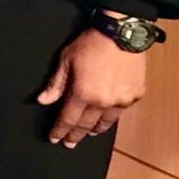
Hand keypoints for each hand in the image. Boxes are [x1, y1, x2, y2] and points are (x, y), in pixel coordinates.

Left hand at [37, 27, 147, 147]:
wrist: (122, 34)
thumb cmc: (90, 44)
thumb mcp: (66, 60)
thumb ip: (56, 83)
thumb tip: (42, 101)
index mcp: (83, 94)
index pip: (68, 119)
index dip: (60, 130)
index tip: (54, 139)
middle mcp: (103, 103)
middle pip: (86, 125)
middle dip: (76, 135)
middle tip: (69, 144)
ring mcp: (121, 101)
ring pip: (106, 122)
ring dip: (95, 129)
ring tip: (88, 134)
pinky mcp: (135, 96)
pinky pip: (121, 112)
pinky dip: (112, 116)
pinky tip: (107, 117)